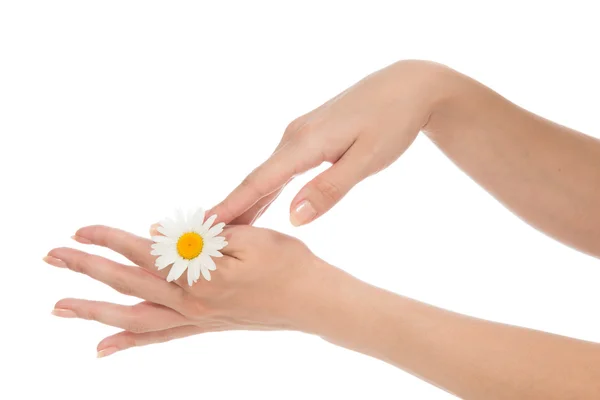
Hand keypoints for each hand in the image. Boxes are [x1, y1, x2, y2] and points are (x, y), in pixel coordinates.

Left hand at [45, 225, 335, 356]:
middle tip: (50, 258)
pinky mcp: (204, 326)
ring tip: (60, 308)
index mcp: (201, 274)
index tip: (80, 230)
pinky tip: (106, 346)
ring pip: (133, 316)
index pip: (144, 252)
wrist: (314, 302)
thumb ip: (200, 238)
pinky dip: (129, 341)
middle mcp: (191, 301)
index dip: (110, 239)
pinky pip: (158, 338)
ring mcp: (195, 318)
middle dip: (86, 270)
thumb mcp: (250, 239)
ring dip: (95, 310)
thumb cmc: (289, 264)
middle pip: (128, 283)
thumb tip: (156, 233)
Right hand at [208, 60, 450, 225]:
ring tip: (227, 229)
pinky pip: (280, 167)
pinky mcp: (309, 136)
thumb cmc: (392, 123)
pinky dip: (266, 188)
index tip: (205, 224)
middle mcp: (294, 137)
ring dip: (247, 201)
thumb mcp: (367, 161)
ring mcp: (300, 134)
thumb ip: (329, 189)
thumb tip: (293, 219)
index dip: (232, 205)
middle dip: (232, 209)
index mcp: (305, 143)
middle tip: (207, 238)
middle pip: (256, 179)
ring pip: (267, 174)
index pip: (259, 181)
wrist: (408, 86)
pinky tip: (260, 203)